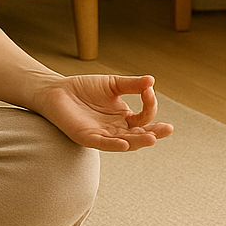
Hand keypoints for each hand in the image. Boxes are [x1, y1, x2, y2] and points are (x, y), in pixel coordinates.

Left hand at [34, 74, 173, 151]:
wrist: (56, 90)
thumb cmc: (84, 88)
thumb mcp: (112, 84)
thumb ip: (131, 84)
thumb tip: (152, 80)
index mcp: (124, 117)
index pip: (144, 117)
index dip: (150, 105)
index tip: (148, 90)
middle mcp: (116, 129)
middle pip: (139, 135)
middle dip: (154, 133)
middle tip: (168, 129)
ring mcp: (102, 135)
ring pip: (125, 142)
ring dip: (138, 141)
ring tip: (152, 138)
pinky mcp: (87, 137)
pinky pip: (103, 144)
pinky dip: (114, 145)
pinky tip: (124, 143)